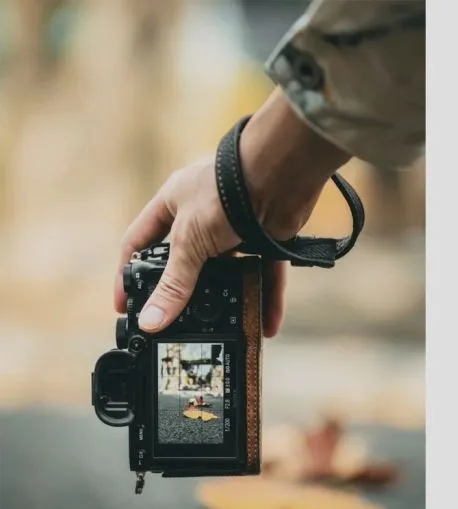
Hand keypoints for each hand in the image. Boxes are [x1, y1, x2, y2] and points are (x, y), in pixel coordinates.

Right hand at [113, 155, 286, 336]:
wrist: (279, 175)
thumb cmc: (226, 190)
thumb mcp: (190, 240)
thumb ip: (174, 282)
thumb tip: (152, 320)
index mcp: (173, 204)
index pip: (140, 242)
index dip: (129, 273)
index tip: (124, 304)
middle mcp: (203, 215)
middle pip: (187, 261)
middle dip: (185, 292)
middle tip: (178, 322)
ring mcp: (236, 227)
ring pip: (230, 271)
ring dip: (231, 300)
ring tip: (226, 331)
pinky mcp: (267, 238)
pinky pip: (266, 276)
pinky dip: (268, 299)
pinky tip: (268, 326)